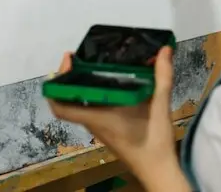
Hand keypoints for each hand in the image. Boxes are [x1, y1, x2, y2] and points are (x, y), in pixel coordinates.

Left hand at [48, 47, 188, 190]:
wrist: (158, 170)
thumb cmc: (154, 142)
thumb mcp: (160, 107)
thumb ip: (162, 77)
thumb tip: (164, 49)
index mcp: (98, 117)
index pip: (62, 108)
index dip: (55, 86)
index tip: (66, 63)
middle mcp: (94, 122)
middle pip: (69, 100)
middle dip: (70, 78)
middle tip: (80, 56)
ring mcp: (100, 126)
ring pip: (81, 103)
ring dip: (82, 85)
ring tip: (94, 63)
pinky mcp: (108, 128)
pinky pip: (93, 108)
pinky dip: (94, 93)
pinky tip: (110, 81)